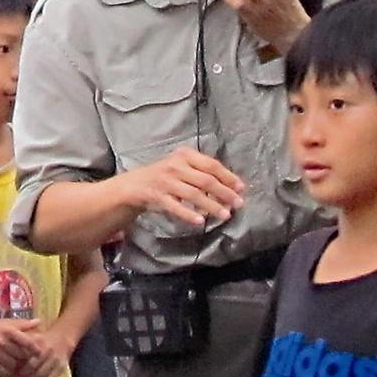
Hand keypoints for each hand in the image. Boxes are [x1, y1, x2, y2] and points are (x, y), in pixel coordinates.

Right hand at [0, 322, 43, 376]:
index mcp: (8, 330)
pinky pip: (4, 372)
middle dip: (26, 360)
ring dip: (17, 368)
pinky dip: (8, 374)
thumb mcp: (5, 322)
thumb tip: (40, 321)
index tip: (40, 354)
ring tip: (19, 369)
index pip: (27, 342)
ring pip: (14, 365)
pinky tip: (9, 373)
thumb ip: (23, 323)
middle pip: (22, 356)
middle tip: (30, 364)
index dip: (36, 349)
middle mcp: (2, 341)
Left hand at [14, 322, 76, 376]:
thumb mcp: (31, 337)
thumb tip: (8, 361)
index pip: (24, 357)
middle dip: (23, 376)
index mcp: (37, 342)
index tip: (12, 372)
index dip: (17, 366)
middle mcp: (47, 350)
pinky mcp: (61, 367)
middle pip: (32, 368)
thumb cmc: (42, 339)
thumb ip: (20, 346)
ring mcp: (55, 359)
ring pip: (41, 375)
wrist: (63, 337)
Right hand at [124, 146, 247, 229]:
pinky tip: (200, 221)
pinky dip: (189, 214)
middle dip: (224, 193)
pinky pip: (176, 206)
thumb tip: (230, 188)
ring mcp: (166, 181)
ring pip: (194, 194)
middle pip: (205, 180)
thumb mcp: (182, 166)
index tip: (241, 188)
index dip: (228, 177)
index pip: (211, 165)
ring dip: (211, 206)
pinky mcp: (158, 196)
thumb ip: (203, 173)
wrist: (135, 184)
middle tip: (238, 204)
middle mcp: (176, 166)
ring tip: (225, 215)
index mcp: (185, 155)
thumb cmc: (165, 176)